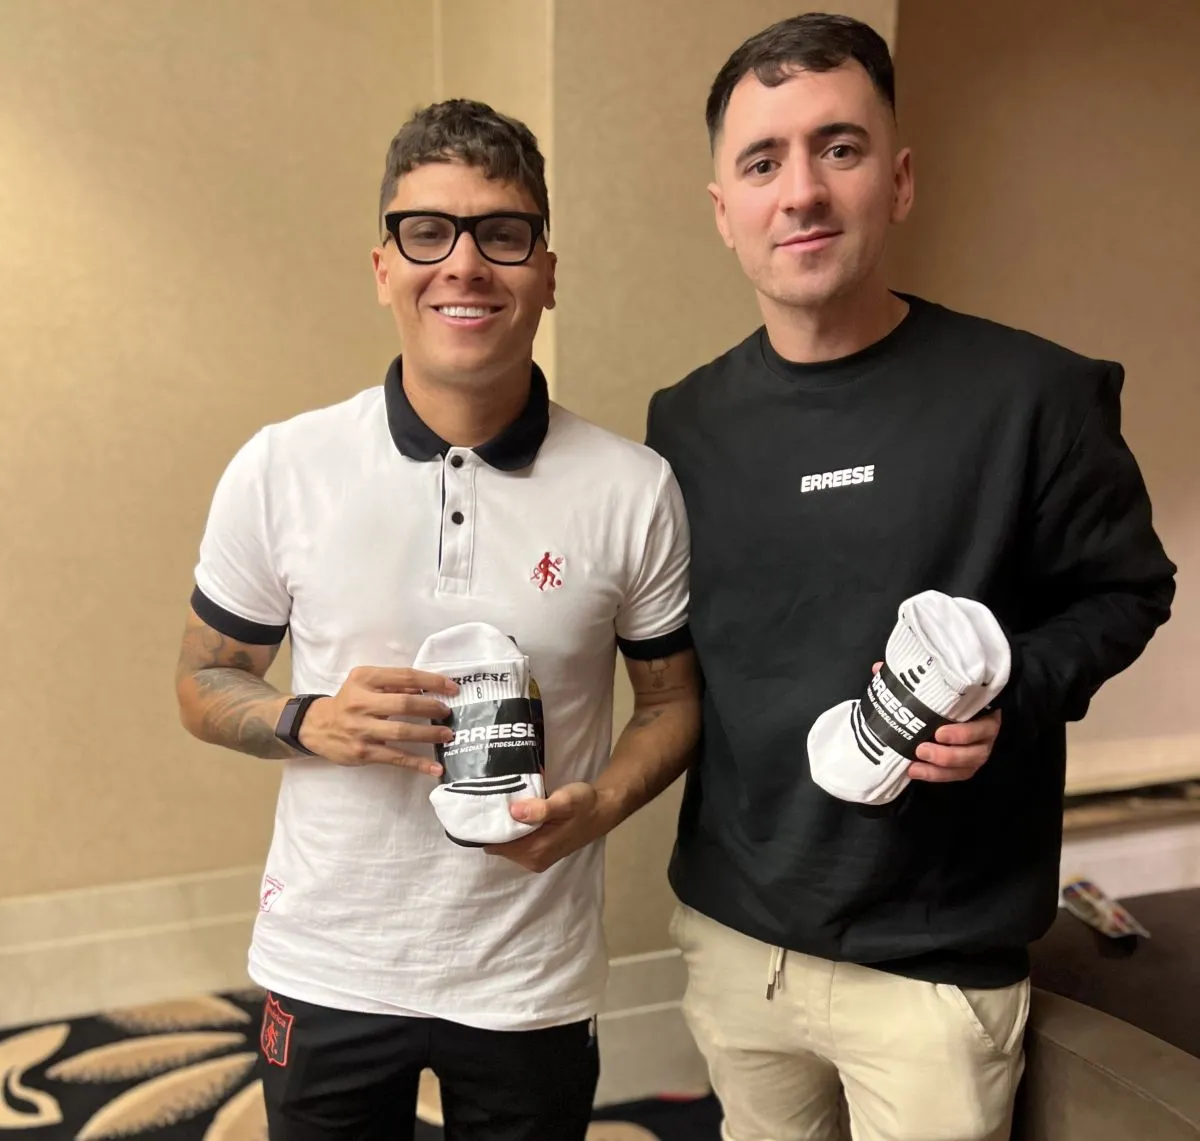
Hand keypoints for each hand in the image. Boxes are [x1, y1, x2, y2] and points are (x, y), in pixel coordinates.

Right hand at [299, 666, 457, 773]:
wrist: (317, 727)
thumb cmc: (349, 701)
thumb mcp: (366, 684)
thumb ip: (394, 684)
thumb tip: (428, 687)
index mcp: (365, 679)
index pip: (405, 676)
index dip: (432, 681)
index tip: (452, 688)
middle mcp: (361, 702)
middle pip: (405, 704)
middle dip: (432, 707)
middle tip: (447, 712)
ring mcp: (361, 729)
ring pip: (402, 731)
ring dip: (429, 733)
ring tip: (447, 735)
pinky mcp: (363, 751)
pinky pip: (395, 758)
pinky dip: (417, 763)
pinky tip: (434, 767)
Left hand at [483, 782, 609, 872]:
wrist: (603, 810)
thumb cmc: (584, 804)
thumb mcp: (565, 801)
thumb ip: (540, 809)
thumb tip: (513, 812)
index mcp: (536, 850)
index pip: (496, 845)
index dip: (487, 827)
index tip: (482, 806)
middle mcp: (533, 859)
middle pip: (499, 845)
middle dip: (495, 825)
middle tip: (493, 799)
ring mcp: (536, 858)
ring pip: (506, 844)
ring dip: (504, 826)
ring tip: (504, 802)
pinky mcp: (539, 852)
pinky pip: (516, 842)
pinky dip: (514, 828)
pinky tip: (516, 810)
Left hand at [871, 661, 1000, 783]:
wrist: (946, 707)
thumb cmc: (944, 693)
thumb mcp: (931, 683)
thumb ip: (910, 678)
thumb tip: (879, 668)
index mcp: (982, 710)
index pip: (983, 723)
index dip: (964, 733)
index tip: (939, 732)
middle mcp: (985, 732)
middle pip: (976, 750)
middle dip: (948, 754)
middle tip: (922, 749)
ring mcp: (979, 750)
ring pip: (968, 765)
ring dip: (941, 768)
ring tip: (916, 764)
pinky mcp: (968, 764)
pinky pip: (957, 774)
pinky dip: (936, 775)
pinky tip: (916, 771)